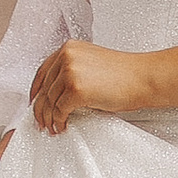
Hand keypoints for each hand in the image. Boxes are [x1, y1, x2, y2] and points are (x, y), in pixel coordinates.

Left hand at [28, 39, 149, 132]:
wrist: (143, 78)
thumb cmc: (124, 74)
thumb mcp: (92, 64)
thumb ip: (72, 71)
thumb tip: (55, 94)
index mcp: (69, 48)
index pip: (43, 71)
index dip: (35, 90)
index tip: (34, 103)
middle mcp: (66, 56)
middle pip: (44, 88)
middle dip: (40, 109)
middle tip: (41, 122)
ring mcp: (70, 72)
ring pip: (49, 102)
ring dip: (49, 119)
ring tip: (53, 129)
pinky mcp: (76, 89)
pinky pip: (59, 111)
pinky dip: (59, 122)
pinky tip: (63, 127)